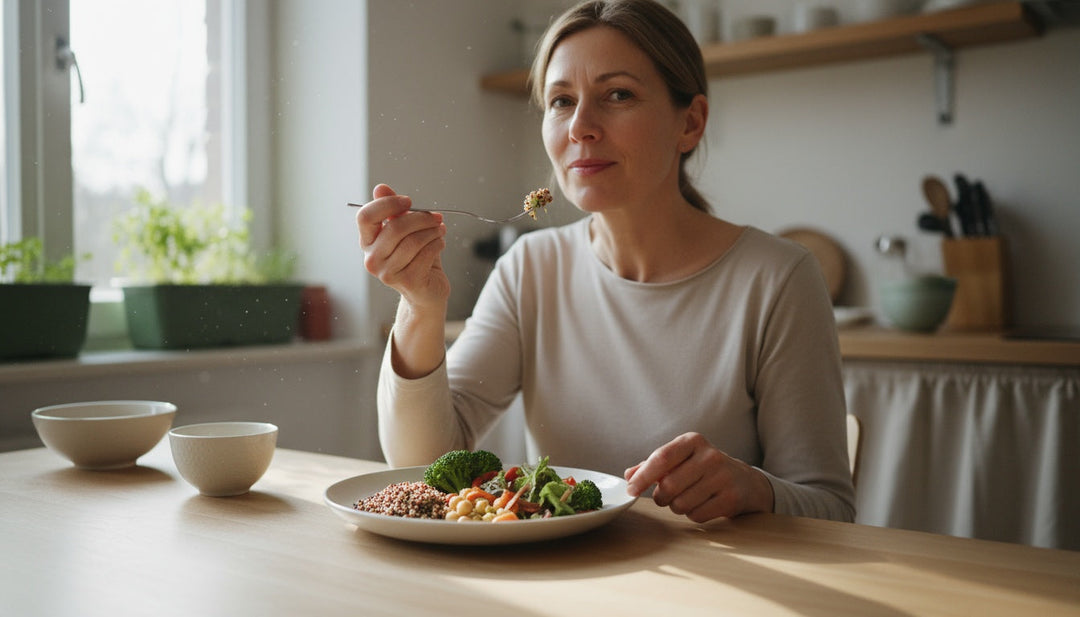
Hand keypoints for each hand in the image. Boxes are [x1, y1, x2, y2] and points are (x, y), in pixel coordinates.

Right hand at [356, 184, 449, 308]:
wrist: (426, 291)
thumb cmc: (415, 258)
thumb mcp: (404, 231)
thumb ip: (393, 210)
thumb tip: (380, 188)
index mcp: (367, 242)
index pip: (366, 217)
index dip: (388, 204)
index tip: (408, 202)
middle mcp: (372, 259)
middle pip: (395, 228)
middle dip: (421, 218)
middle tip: (436, 217)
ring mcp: (387, 273)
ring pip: (414, 241)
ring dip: (432, 231)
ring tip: (440, 230)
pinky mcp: (407, 281)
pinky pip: (426, 254)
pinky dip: (438, 244)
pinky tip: (440, 244)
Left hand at [624, 432, 773, 522]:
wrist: (745, 481)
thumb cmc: (704, 469)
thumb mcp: (682, 459)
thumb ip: (654, 465)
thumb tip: (629, 475)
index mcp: (693, 441)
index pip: (661, 458)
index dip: (643, 476)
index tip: (631, 490)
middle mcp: (710, 456)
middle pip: (669, 486)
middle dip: (661, 497)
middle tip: (666, 496)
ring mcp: (723, 477)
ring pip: (681, 504)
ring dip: (677, 507)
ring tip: (688, 498)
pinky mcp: (731, 498)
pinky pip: (697, 515)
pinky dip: (694, 515)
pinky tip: (703, 504)